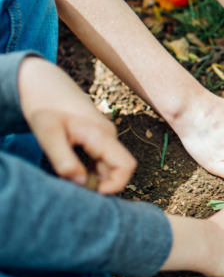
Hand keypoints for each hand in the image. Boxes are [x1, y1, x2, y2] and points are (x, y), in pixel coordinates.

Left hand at [17, 57, 135, 193]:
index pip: (126, 165)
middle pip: (119, 168)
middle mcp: (108, 136)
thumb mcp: (48, 135)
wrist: (43, 84)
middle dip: (101, 183)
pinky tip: (70, 168)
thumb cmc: (44, 106)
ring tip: (68, 176)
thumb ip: (64, 161)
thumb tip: (81, 183)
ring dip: (94, 177)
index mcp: (101, 135)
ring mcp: (104, 136)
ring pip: (109, 165)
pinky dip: (90, 169)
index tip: (93, 193)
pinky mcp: (97, 137)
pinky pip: (102, 159)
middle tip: (73, 186)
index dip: (116, 184)